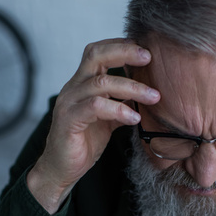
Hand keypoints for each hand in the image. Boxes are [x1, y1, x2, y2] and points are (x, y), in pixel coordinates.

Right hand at [27, 38, 160, 212]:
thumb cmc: (83, 143)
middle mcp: (73, 87)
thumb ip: (121, 104)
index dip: (120, 45)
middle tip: (149, 58)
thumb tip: (145, 95)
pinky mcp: (68, 120)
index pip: (97, 52)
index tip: (145, 50)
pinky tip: (134, 117)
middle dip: (124, 53)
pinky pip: (95, 107)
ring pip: (101, 82)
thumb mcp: (108, 120)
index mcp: (81, 83)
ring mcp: (69, 102)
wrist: (61, 169)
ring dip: (132, 87)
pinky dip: (118, 109)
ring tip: (154, 97)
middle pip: (96, 55)